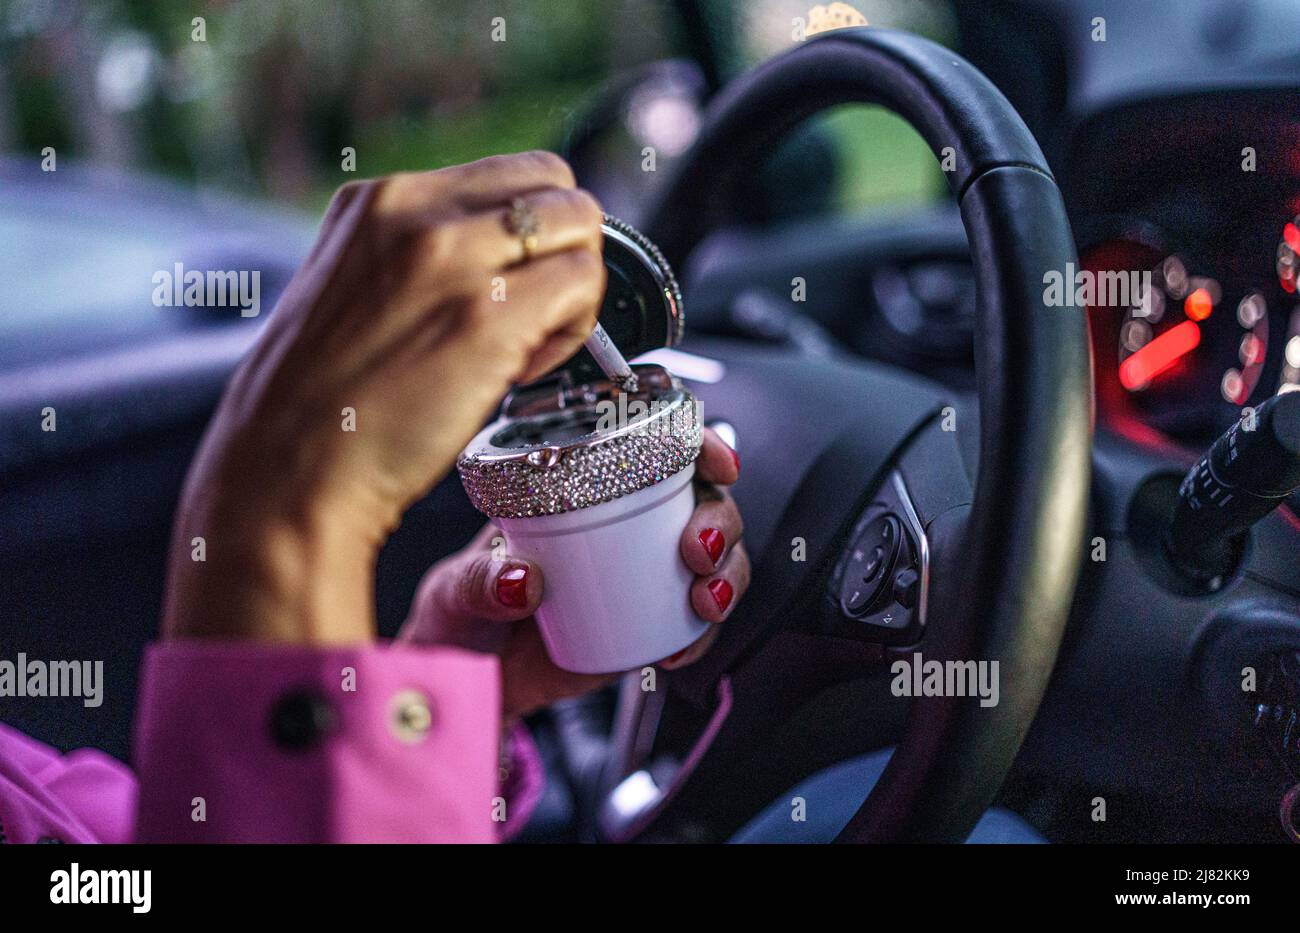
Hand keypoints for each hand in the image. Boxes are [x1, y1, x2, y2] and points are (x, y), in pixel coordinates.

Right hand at [164, 152, 605, 643]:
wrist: (287, 475)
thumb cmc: (319, 408)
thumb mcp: (352, 291)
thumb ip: (418, 259)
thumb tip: (497, 263)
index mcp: (379, 199)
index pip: (511, 174)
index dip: (532, 234)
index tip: (511, 290)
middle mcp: (416, 211)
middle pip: (556, 185)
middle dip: (564, 251)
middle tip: (533, 319)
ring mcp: (453, 256)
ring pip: (580, 225)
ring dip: (573, 291)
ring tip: (525, 349)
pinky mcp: (489, 313)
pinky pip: (582, 284)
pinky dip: (574, 330)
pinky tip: (522, 371)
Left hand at [399, 428, 748, 721]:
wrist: (462, 685)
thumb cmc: (456, 619)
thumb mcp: (453, 591)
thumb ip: (479, 583)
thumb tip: (524, 580)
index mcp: (578, 489)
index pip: (651, 447)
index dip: (697, 444)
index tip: (714, 459)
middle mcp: (620, 525)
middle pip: (701, 501)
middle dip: (719, 518)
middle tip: (697, 550)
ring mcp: (640, 575)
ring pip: (713, 558)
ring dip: (727, 574)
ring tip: (703, 600)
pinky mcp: (647, 626)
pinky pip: (695, 622)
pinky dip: (702, 634)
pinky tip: (680, 648)